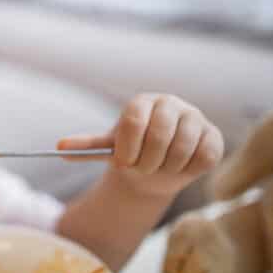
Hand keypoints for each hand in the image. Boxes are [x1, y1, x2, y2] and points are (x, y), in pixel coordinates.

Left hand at [58, 94, 224, 197]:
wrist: (157, 167)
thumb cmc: (131, 153)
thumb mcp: (108, 149)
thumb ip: (86, 146)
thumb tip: (59, 146)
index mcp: (141, 102)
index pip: (133, 121)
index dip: (127, 148)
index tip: (123, 163)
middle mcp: (170, 103)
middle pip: (158, 136)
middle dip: (146, 162)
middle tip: (141, 169)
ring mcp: (195, 117)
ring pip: (183, 148)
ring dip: (166, 168)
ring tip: (159, 169)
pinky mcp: (214, 136)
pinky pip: (204, 157)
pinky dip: (188, 170)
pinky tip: (179, 167)